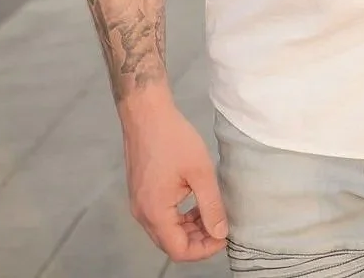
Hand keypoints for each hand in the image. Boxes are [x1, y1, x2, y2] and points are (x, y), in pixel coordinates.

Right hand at [116, 88, 229, 261]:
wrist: (146, 113)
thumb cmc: (172, 138)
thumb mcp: (200, 172)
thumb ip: (211, 206)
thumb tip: (220, 233)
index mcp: (154, 212)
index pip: (179, 251)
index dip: (204, 250)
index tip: (223, 236)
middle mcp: (142, 213)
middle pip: (171, 244)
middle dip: (198, 240)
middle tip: (221, 226)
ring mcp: (139, 204)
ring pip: (166, 231)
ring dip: (190, 229)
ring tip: (211, 214)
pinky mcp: (141, 194)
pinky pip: (161, 217)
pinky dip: (179, 217)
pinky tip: (196, 204)